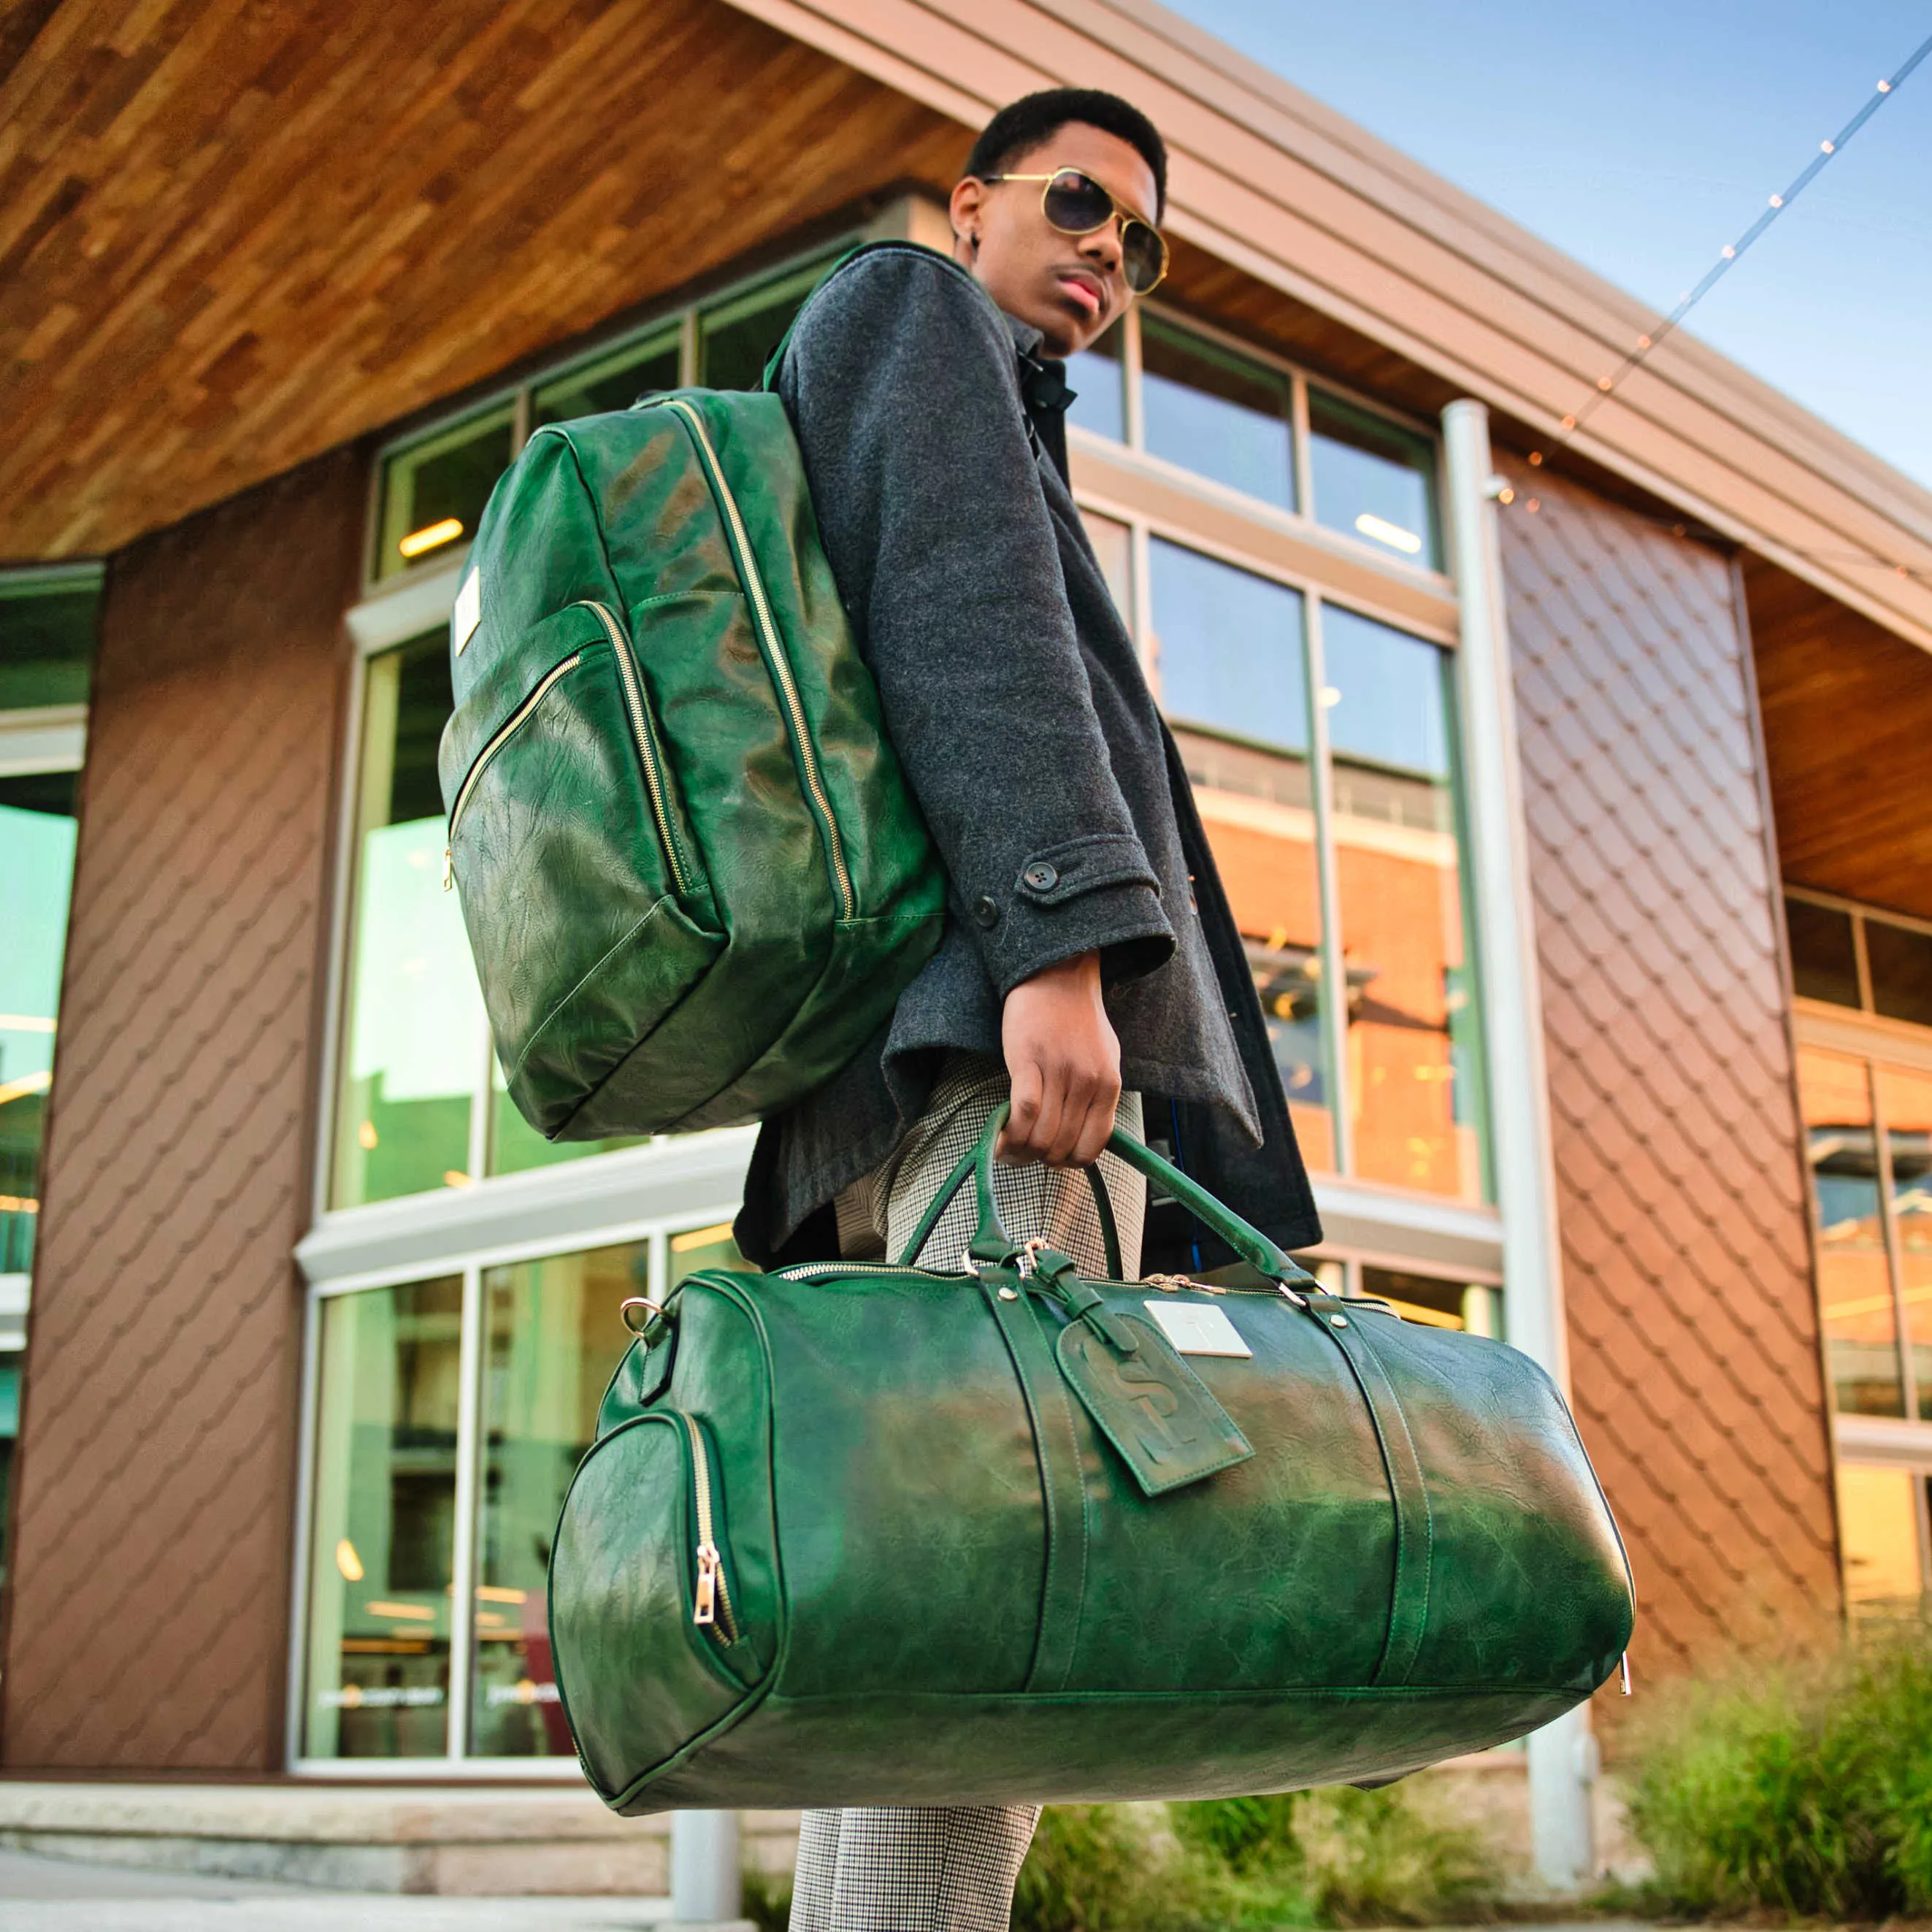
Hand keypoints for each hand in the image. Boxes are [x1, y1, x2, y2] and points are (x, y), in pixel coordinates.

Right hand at [998, 950, 1120, 1167]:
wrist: (1057, 975)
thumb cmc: (1079, 1019)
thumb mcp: (1106, 1059)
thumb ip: (1099, 1097)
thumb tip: (1085, 1136)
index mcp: (1110, 1084)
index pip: (1092, 1145)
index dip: (1070, 1162)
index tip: (1054, 1160)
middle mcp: (1087, 1082)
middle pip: (1063, 1144)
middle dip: (1042, 1159)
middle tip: (1026, 1156)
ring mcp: (1059, 1071)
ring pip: (1042, 1134)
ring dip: (1022, 1152)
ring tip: (1010, 1151)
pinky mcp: (1029, 1060)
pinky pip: (1023, 1111)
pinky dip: (1011, 1133)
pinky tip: (1001, 1139)